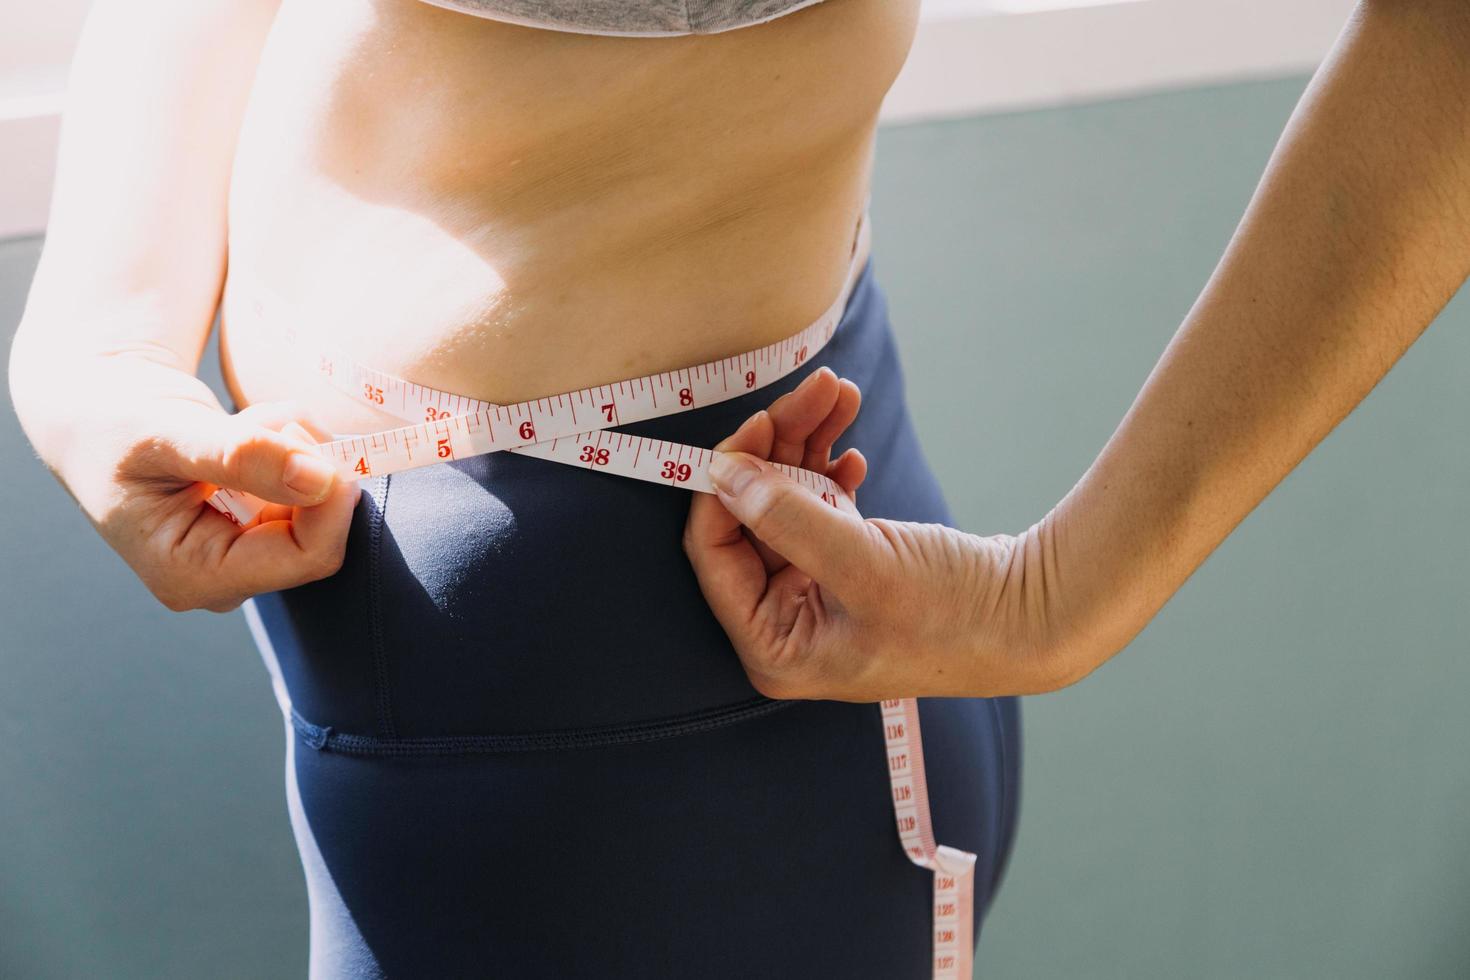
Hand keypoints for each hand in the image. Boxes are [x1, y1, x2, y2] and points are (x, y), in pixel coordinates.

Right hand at [48, 356, 359, 612]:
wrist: (100, 414)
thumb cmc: (111, 428)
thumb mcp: (163, 433)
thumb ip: (239, 456)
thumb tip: (320, 480)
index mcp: (195, 576)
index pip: (305, 557)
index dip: (329, 502)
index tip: (311, 439)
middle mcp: (230, 575)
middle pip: (321, 530)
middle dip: (306, 465)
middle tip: (261, 419)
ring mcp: (251, 550)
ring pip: (324, 500)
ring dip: (300, 445)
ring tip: (245, 421)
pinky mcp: (267, 522)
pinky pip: (316, 483)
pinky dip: (296, 444)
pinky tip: (252, 429)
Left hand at [683, 367, 1081, 700]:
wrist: (1034, 614)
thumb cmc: (954, 616)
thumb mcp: (863, 565)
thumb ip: (787, 519)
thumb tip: (724, 475)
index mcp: (775, 647)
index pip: (714, 554)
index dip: (725, 484)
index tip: (755, 425)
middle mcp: (786, 624)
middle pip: (750, 515)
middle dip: (777, 446)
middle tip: (813, 390)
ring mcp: (816, 592)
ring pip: (785, 499)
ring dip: (806, 442)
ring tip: (837, 391)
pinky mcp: (847, 566)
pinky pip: (818, 505)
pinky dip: (830, 469)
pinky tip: (851, 450)